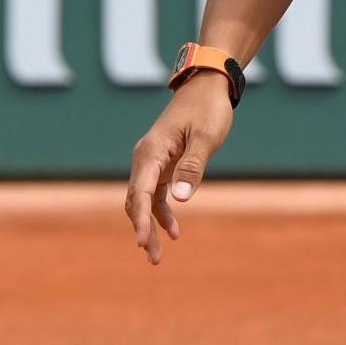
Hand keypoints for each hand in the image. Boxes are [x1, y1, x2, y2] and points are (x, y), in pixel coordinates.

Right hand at [124, 78, 235, 264]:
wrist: (207, 87)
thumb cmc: (208, 109)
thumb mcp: (206, 137)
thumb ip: (193, 166)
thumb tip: (181, 199)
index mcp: (151, 152)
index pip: (140, 192)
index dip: (141, 219)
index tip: (143, 241)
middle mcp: (145, 158)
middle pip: (137, 201)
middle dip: (143, 229)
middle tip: (153, 257)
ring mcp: (151, 162)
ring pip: (143, 201)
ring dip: (149, 226)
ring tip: (157, 255)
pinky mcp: (162, 165)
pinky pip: (156, 194)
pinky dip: (161, 213)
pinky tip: (174, 231)